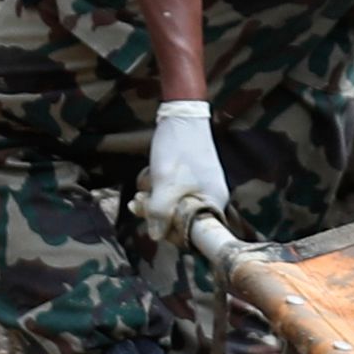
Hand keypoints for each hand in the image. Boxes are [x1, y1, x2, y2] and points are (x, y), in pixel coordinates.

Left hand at [134, 100, 226, 241]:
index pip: (195, 235)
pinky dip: (158, 191)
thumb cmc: (177, 149)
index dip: (172, 234)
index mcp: (214, 203)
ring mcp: (201, 189)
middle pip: (182, 222)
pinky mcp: (191, 180)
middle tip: (139, 203)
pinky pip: (173, 195)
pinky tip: (148, 180)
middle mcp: (212, 199)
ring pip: (174, 208)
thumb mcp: (164, 183)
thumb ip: (160, 213)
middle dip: (157, 215)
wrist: (181, 116)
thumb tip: (155, 236)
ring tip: (140, 191)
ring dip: (154, 202)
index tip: (154, 225)